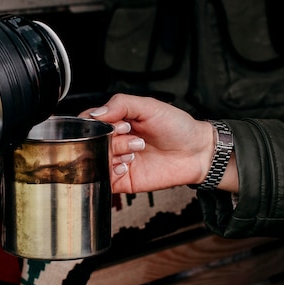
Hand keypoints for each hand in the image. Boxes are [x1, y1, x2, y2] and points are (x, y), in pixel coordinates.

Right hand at [79, 94, 215, 193]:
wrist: (197, 152)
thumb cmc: (177, 127)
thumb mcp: (149, 106)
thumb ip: (120, 104)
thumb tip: (96, 114)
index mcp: (114, 122)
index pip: (87, 121)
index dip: (95, 124)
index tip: (117, 124)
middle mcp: (112, 141)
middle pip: (89, 142)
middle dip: (109, 139)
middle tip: (131, 136)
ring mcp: (115, 161)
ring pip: (94, 160)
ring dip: (113, 154)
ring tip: (136, 150)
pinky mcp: (121, 180)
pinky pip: (103, 179)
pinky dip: (112, 171)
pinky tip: (128, 165)